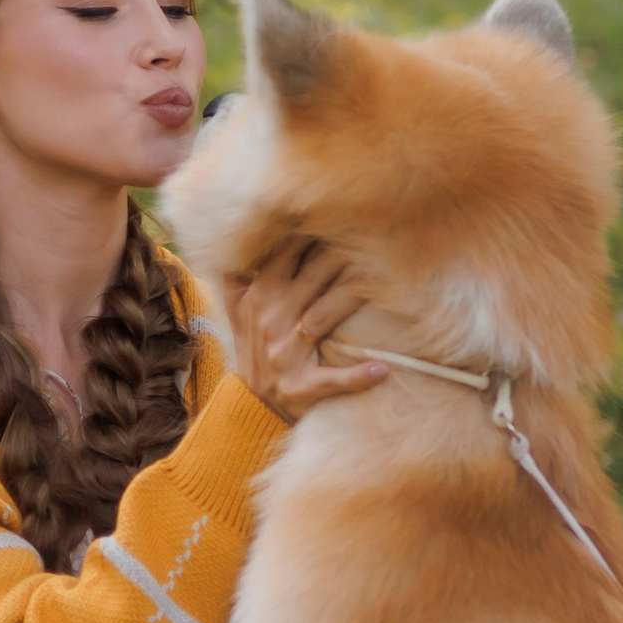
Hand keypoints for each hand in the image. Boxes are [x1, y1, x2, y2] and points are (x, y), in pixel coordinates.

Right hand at [223, 243, 387, 423]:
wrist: (252, 409)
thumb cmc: (255, 353)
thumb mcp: (237, 314)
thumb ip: (237, 278)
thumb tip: (232, 239)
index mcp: (258, 299)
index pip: (286, 255)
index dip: (313, 232)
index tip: (343, 213)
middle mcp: (270, 322)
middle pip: (312, 277)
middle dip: (344, 254)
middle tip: (378, 234)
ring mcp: (287, 356)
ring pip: (325, 317)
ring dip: (355, 297)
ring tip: (389, 277)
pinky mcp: (304, 388)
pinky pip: (334, 380)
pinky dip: (358, 376)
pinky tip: (383, 368)